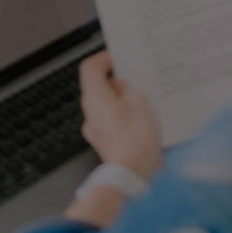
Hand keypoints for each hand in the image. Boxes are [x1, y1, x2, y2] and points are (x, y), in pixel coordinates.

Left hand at [78, 50, 161, 180]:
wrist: (131, 175)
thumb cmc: (135, 139)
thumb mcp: (138, 101)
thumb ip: (127, 89)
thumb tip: (121, 87)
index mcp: (95, 97)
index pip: (90, 68)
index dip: (103, 58)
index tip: (117, 57)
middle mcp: (90, 113)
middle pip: (98, 86)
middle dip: (116, 81)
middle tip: (135, 80)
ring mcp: (95, 130)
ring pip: (105, 105)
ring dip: (120, 100)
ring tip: (142, 102)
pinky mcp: (104, 143)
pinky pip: (111, 121)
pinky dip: (122, 117)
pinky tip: (140, 121)